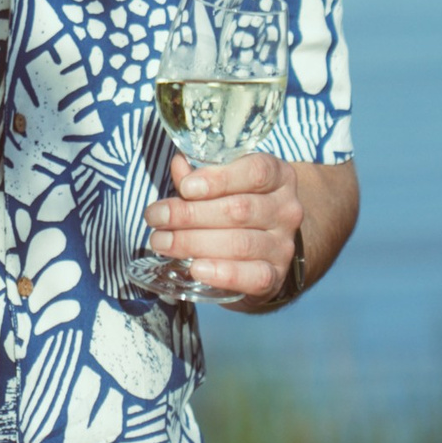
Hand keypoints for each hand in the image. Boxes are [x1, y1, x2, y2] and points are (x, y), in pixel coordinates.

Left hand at [143, 151, 302, 306]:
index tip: (185, 188)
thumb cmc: (233, 207)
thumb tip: (179, 165)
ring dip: (193, 243)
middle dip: (190, 214)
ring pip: (240, 243)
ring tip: (161, 242)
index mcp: (278, 177)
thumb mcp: (221, 185)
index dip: (218, 179)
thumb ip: (199, 176)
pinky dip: (223, 274)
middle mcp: (286, 210)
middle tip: (155, 217)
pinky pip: (254, 277)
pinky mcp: (275, 276)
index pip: (256, 172)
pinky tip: (195, 268)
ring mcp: (283, 245)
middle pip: (239, 210)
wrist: (262, 250)